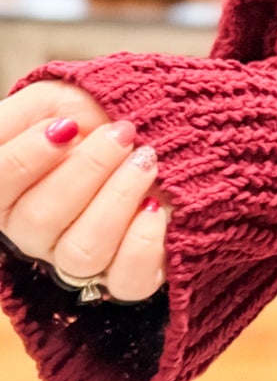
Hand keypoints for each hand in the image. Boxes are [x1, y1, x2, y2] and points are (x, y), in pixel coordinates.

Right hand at [0, 81, 170, 302]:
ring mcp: (78, 260)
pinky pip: (126, 282)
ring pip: (81, 253)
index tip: (67, 127)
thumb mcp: (57, 98)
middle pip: (39, 220)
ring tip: (146, 160)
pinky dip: (144, 245)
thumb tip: (49, 133)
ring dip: (118, 199)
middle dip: (87, 170)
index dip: (27, 159)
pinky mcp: (126, 277)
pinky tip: (156, 208)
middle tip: (122, 133)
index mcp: (7, 192)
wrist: (155, 132)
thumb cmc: (96, 115)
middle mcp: (34, 234)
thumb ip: (30, 113)